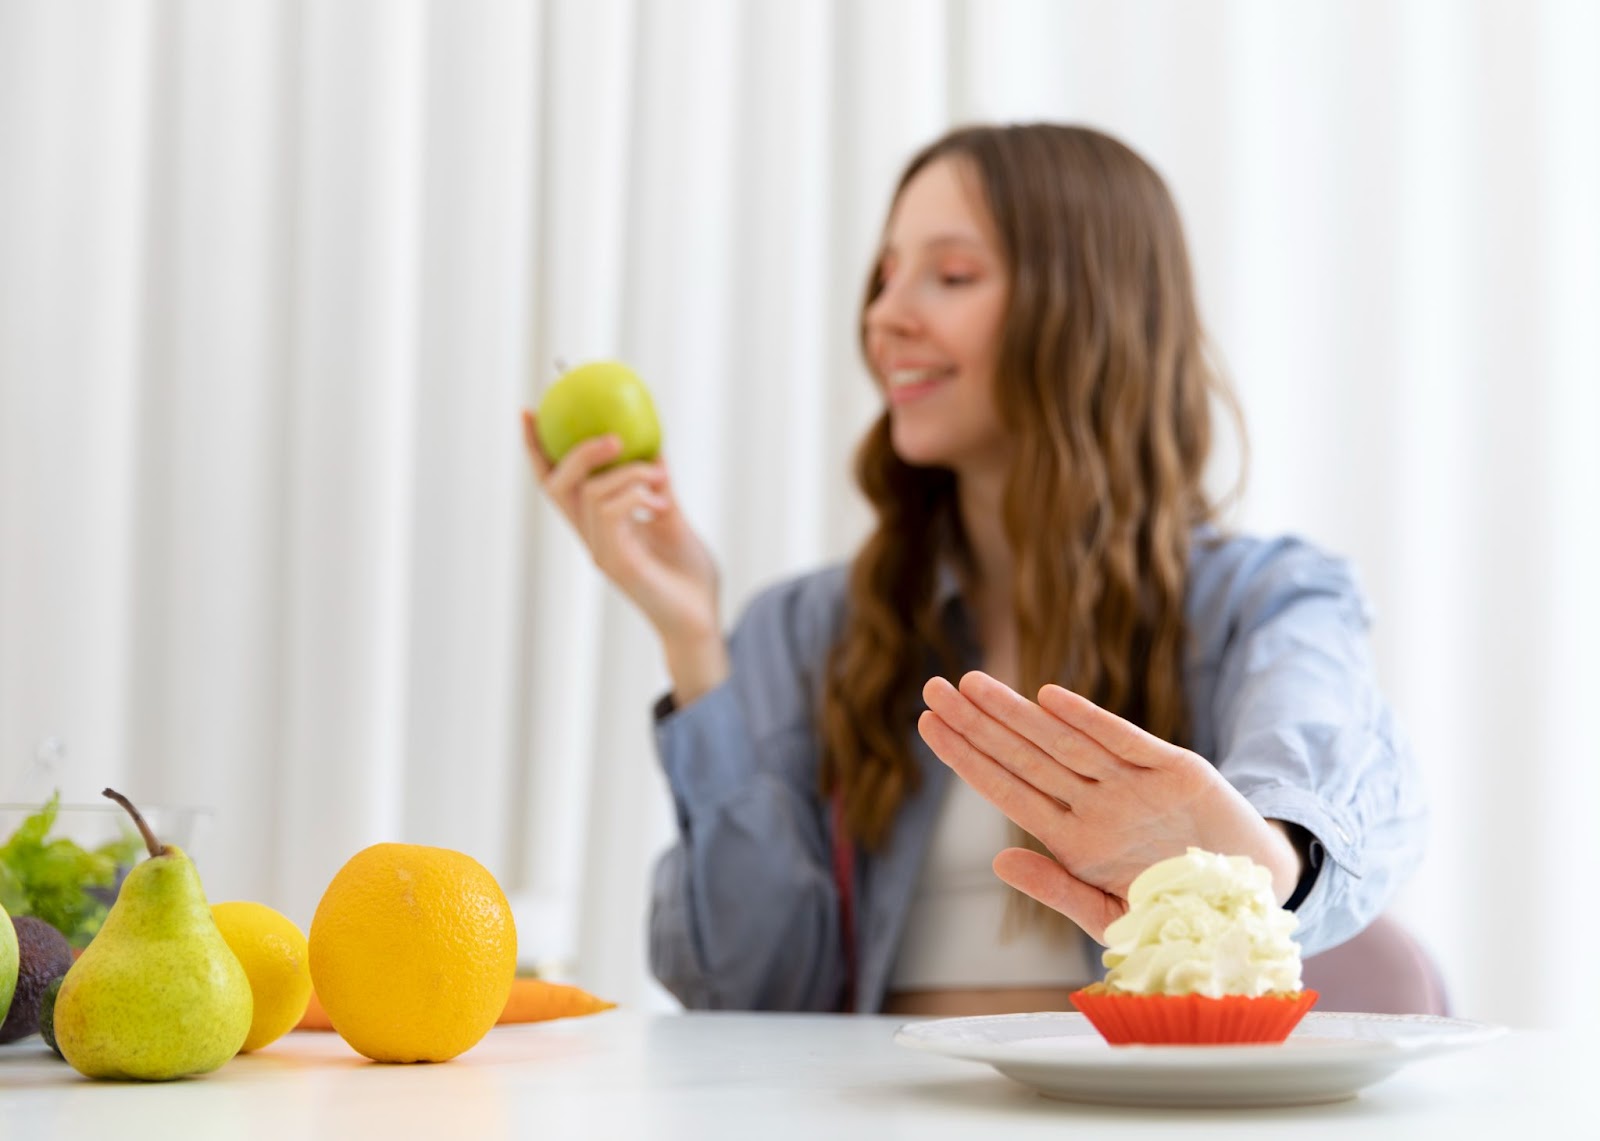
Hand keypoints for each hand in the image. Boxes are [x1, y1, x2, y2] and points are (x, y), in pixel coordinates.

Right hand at [522, 410, 720, 650]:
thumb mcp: (673, 519)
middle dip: (577, 451)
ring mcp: (601, 551)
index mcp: (600, 527)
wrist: (702, 620)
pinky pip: (611, 512)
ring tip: (661, 477)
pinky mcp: (616, 562)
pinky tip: (662, 502)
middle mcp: (592, 538)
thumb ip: (658, 487)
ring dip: (630, 472)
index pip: (558, 485)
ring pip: (591, 492)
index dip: (539, 450)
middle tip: (612, 436)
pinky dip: (637, 494)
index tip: (530, 412)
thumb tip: (653, 447)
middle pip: (558, 485)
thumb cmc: (689, 576)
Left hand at [917, 671, 1300, 943]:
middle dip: (976, 722)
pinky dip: (1090, 721)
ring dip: (1017, 713)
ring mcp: (1133, 786)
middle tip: (931, 687)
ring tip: (972, 685)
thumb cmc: (1177, 910)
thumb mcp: (1111, 917)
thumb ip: (1057, 889)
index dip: (966, 757)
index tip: (928, 725)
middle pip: (1025, 756)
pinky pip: (1124, 742)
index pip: (1006, 789)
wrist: (1254, 903)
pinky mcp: (1177, 771)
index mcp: (1074, 839)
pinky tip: (1050, 700)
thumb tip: (998, 861)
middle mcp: (1096, 805)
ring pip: (1063, 742)